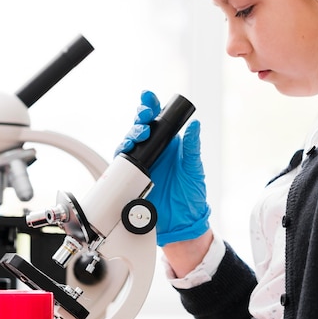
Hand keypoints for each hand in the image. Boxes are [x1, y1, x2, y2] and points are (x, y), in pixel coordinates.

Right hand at [115, 90, 209, 245]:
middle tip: (144, 117)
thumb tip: (195, 125)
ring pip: (130, 141)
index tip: (149, 97)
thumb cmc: (191, 193)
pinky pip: (123, 161)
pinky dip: (122, 152)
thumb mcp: (193, 167)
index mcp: (170, 144)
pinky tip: (127, 148)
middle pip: (140, 126)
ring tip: (140, 134)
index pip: (158, 120)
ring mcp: (143, 162)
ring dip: (132, 134)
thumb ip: (192, 146)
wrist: (182, 221)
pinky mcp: (133, 175)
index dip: (151, 105)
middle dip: (140, 117)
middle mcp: (154, 151)